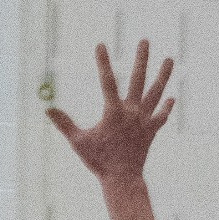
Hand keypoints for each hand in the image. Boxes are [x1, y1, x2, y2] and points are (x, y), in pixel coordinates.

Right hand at [47, 41, 174, 184]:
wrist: (122, 179)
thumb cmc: (98, 161)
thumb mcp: (78, 142)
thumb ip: (64, 123)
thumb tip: (47, 109)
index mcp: (113, 112)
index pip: (107, 81)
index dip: (103, 62)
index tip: (100, 45)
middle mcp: (132, 112)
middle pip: (139, 79)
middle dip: (142, 58)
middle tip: (144, 40)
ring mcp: (144, 121)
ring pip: (156, 93)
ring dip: (163, 75)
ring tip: (170, 59)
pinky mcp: (151, 131)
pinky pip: (161, 116)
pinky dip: (166, 107)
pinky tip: (170, 98)